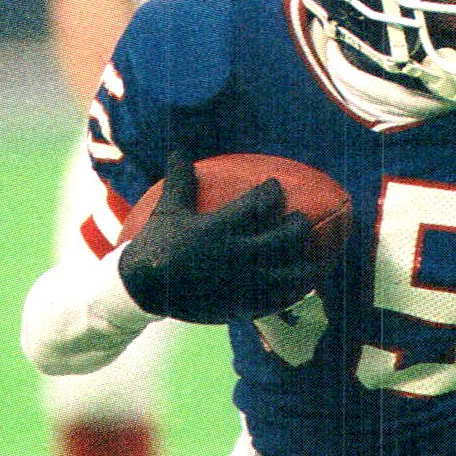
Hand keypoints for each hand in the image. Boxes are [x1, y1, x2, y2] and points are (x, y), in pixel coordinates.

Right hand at [118, 150, 319, 322]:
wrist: (142, 288)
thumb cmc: (156, 244)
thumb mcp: (168, 209)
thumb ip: (180, 180)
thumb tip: (179, 150)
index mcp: (221, 227)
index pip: (259, 204)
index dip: (272, 192)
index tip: (276, 187)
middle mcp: (237, 254)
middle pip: (284, 237)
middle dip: (297, 225)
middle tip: (300, 221)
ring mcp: (241, 283)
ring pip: (288, 274)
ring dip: (305, 266)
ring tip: (313, 262)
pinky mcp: (240, 305)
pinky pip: (275, 301)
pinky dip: (291, 295)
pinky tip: (299, 290)